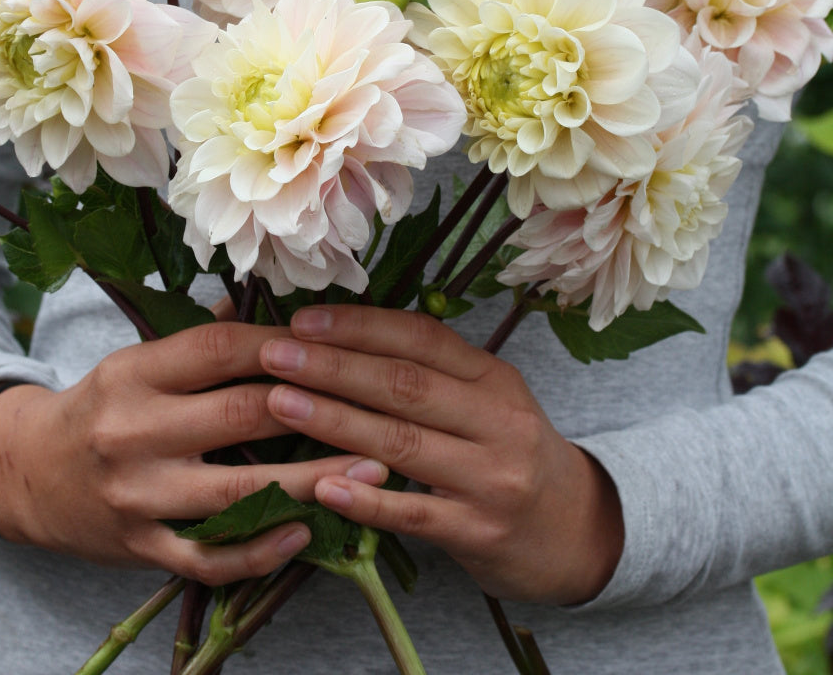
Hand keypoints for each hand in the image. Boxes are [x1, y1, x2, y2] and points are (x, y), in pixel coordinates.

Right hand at [0, 320, 381, 585]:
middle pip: (239, 414)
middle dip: (316, 407)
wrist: (26, 473)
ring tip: (373, 469)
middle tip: (377, 404)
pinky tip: (306, 532)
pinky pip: (207, 557)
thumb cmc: (99, 406)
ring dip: (311, 480)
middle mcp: (133, 431)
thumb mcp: (135, 360)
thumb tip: (262, 307)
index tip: (338, 344)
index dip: (285, 345)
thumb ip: (198, 340)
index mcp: (134, 373)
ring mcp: (137, 496)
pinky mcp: (138, 547)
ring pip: (236, 491)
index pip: (220, 350)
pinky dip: (259, 550)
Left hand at [260, 305, 623, 604]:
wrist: (578, 530)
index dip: (360, 326)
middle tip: (274, 352)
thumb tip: (345, 333)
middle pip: (405, 385)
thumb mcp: (487, 399)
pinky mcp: (481, 532)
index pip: (421, 338)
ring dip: (335, 420)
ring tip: (278, 402)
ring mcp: (491, 478)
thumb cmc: (509, 451)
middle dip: (333, 365)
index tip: (304, 319)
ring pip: (403, 442)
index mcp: (493, 377)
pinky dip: (365, 499)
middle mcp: (496, 420)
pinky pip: (414, 514)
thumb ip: (431, 370)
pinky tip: (321, 487)